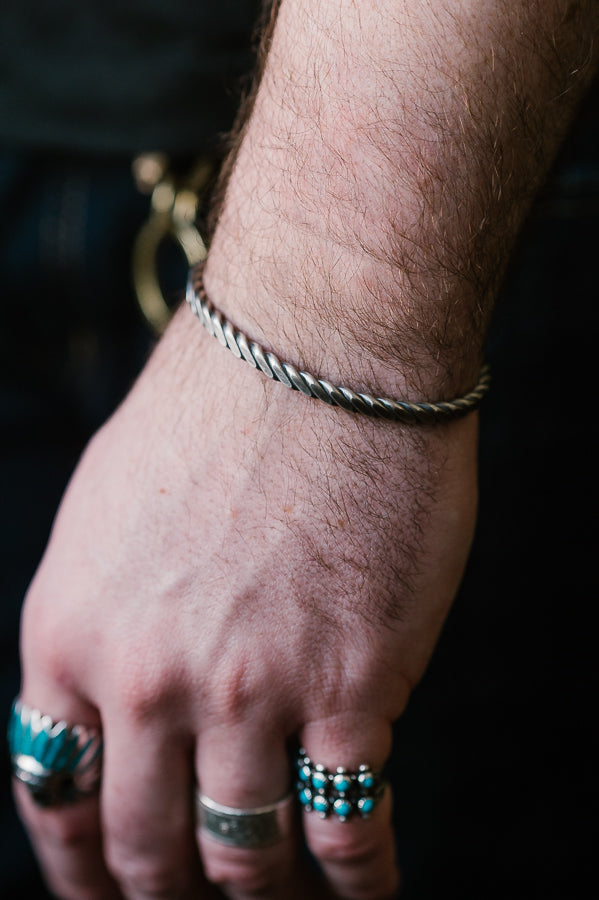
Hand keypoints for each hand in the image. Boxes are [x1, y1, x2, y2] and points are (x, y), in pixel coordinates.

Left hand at [15, 307, 478, 898]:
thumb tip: (132, 691)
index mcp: (71, 631)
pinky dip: (360, 878)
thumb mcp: (108, 508)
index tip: (107, 894)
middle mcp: (148, 678)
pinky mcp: (353, 684)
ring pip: (247, 854)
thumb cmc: (217, 405)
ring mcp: (250, 690)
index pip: (52, 795)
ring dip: (261, 897)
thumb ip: (105, 612)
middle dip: (166, 895)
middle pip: (147, 846)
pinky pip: (352, 824)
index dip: (79, 866)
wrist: (319, 348)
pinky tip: (367, 887)